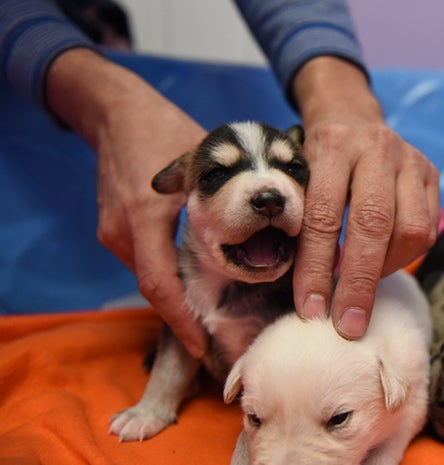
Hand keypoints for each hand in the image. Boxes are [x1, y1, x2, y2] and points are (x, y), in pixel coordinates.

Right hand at [46, 49, 207, 357]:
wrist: (113, 111)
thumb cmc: (162, 127)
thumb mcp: (202, 156)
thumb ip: (230, 189)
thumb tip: (276, 213)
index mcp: (146, 215)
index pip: (160, 284)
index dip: (181, 319)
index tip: (201, 345)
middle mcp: (123, 230)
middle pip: (156, 286)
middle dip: (183, 314)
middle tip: (213, 336)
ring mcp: (112, 231)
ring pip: (149, 275)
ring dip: (176, 293)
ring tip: (206, 311)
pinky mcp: (112, 228)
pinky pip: (143, 260)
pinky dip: (166, 273)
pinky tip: (190, 276)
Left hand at [292, 57, 439, 338]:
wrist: (350, 118)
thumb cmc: (314, 161)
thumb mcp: (298, 177)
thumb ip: (299, 219)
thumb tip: (305, 287)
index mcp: (333, 145)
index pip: (324, 216)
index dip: (316, 268)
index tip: (310, 310)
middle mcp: (376, 148)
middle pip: (373, 225)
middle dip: (358, 283)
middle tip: (348, 326)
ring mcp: (410, 160)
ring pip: (410, 230)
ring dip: (385, 270)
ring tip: (362, 287)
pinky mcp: (431, 174)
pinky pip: (427, 229)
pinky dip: (404, 258)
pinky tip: (382, 264)